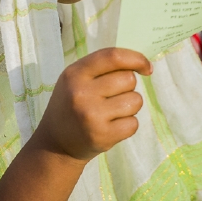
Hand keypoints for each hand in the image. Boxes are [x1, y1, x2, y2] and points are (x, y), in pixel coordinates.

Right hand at [32, 48, 151, 162]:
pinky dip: (128, 125)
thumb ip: (102, 67)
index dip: (136, 58)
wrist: (55, 144)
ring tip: (112, 112)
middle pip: (128, 79)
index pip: (113, 57)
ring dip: (130, 106)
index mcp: (75, 74)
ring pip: (135, 101)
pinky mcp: (102, 136)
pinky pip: (133, 123)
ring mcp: (92, 115)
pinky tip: (112, 127)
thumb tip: (142, 64)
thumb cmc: (71, 105)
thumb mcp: (76, 79)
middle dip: (127, 87)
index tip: (146, 67)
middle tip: (112, 97)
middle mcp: (81, 93)